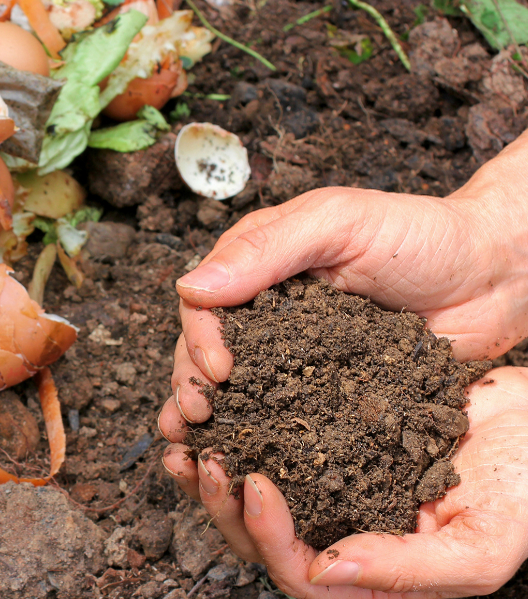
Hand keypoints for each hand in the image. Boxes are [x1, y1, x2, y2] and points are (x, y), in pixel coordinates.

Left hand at [161, 367, 527, 597]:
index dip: (268, 535)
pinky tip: (219, 405)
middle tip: (202, 458)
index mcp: (372, 576)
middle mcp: (342, 536)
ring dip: (215, 472)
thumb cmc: (524, 491)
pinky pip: (270, 445)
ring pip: (254, 496)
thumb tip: (323, 569)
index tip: (254, 483)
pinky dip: (240, 430)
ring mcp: (331, 491)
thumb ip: (407, 569)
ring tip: (186, 437)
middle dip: (223, 504)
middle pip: (261, 540)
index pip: (300, 574)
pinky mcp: (326, 446)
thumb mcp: (482, 545)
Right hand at [163, 130, 527, 433]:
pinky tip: (245, 463)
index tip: (218, 370)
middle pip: (208, 352)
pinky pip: (286, 417)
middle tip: (199, 417)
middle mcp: (268, 313)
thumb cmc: (422, 235)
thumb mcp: (338, 223)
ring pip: (238, 390)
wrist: (495, 276)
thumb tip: (191, 287)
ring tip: (198, 450)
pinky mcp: (326, 393)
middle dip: (193, 385)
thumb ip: (266, 250)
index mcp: (259, 267)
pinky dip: (260, 440)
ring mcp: (296, 356)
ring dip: (213, 419)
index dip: (199, 338)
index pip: (204, 304)